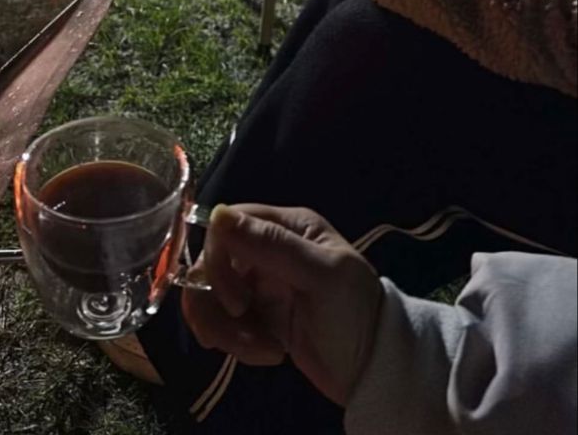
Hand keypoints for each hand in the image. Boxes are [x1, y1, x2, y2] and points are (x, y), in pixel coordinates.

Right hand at [182, 204, 382, 407]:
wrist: (375, 370)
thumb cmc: (354, 312)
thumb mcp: (321, 275)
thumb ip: (272, 245)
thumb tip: (218, 215)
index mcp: (287, 227)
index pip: (227, 226)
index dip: (218, 260)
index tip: (235, 300)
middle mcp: (268, 250)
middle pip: (211, 264)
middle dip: (220, 303)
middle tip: (246, 328)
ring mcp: (260, 285)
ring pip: (211, 297)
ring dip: (227, 329)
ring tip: (263, 351)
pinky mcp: (257, 317)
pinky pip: (223, 323)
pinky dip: (236, 343)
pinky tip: (269, 354)